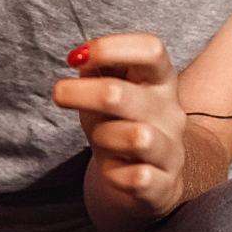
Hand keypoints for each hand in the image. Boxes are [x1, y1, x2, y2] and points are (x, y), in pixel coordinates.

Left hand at [53, 32, 187, 231]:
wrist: (142, 180)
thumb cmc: (118, 124)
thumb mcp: (106, 91)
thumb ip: (97, 69)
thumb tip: (81, 57)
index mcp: (160, 79)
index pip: (150, 49)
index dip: (110, 46)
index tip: (75, 58)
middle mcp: (171, 111)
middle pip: (120, 93)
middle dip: (82, 94)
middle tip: (59, 94)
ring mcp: (172, 150)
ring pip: (135, 137)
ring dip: (103, 136)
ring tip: (99, 139)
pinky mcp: (165, 185)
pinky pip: (138, 178)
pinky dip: (115, 175)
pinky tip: (113, 171)